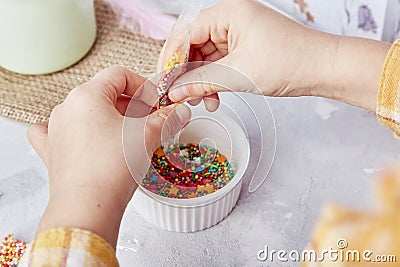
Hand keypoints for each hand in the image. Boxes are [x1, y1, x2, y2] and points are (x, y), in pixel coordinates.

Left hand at [27, 66, 190, 247]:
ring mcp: (55, 130)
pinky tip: (83, 136)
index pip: (119, 75)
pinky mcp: (51, 151)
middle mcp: (66, 108)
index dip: (143, 85)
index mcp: (87, 95)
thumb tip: (180, 112)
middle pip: (104, 93)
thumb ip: (167, 119)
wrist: (87, 206)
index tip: (156, 103)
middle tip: (150, 120)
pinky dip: (73, 130)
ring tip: (127, 134)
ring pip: (86, 112)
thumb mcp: (147, 136)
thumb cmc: (113, 167)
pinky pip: (58, 131)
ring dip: (109, 117)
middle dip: (131, 104)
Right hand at [165, 0, 389, 111]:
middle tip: (179, 93)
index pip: (186, 32)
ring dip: (200, 80)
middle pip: (193, 44)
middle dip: (186, 72)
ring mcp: (238, 35)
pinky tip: (214, 97)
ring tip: (202, 100)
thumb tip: (175, 91)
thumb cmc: (290, 61)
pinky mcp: (245, 49)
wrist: (323, 69)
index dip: (172, 58)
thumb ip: (201, 82)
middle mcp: (231, 20)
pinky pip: (220, 64)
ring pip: (206, 57)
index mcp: (228, 13)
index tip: (165, 81)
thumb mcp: (238, 74)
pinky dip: (214, 81)